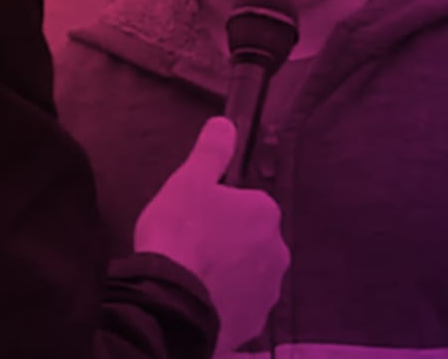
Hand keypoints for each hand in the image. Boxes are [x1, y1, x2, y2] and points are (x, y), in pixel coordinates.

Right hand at [134, 117, 288, 353]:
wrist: (171, 301)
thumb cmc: (180, 234)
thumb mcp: (189, 181)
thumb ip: (211, 151)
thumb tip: (225, 124)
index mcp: (265, 212)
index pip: (246, 204)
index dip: (219, 210)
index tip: (195, 220)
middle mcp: (277, 251)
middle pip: (251, 241)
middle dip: (228, 244)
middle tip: (192, 249)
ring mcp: (267, 290)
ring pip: (248, 275)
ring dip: (228, 275)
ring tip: (193, 277)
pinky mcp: (254, 323)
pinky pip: (239, 306)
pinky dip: (224, 304)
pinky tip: (199, 301)